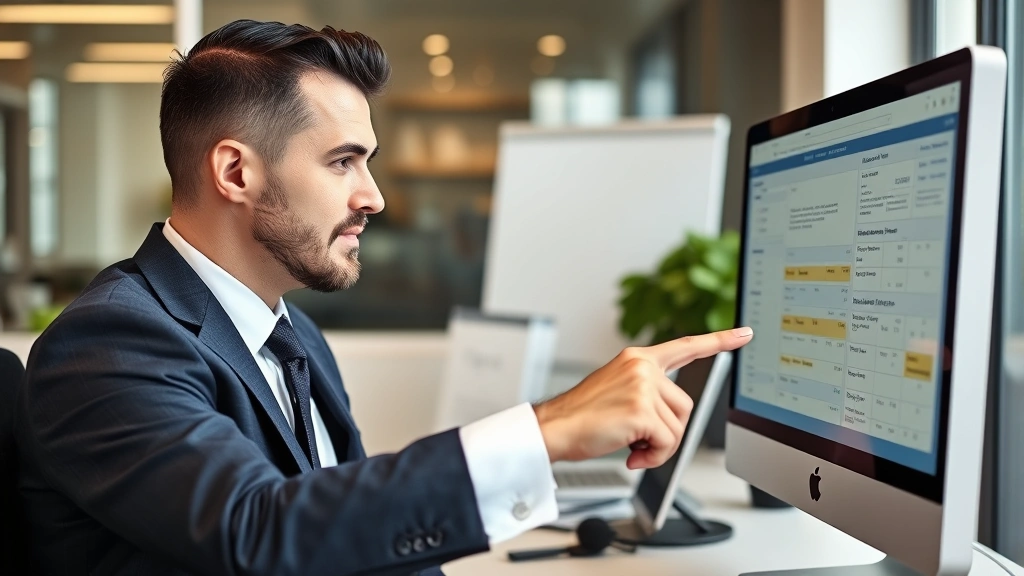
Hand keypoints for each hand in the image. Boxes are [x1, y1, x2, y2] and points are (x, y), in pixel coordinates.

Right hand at [533, 327, 752, 469]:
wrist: (553, 429)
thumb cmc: (582, 417)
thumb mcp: (617, 391)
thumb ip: (647, 393)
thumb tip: (673, 421)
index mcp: (637, 358)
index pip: (686, 346)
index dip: (718, 340)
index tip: (744, 333)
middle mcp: (642, 367)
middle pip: (685, 405)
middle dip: (668, 431)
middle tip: (639, 439)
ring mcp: (643, 386)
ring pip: (678, 427)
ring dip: (658, 446)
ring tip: (630, 445)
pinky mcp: (642, 410)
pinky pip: (667, 442)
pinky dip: (653, 456)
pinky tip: (630, 454)